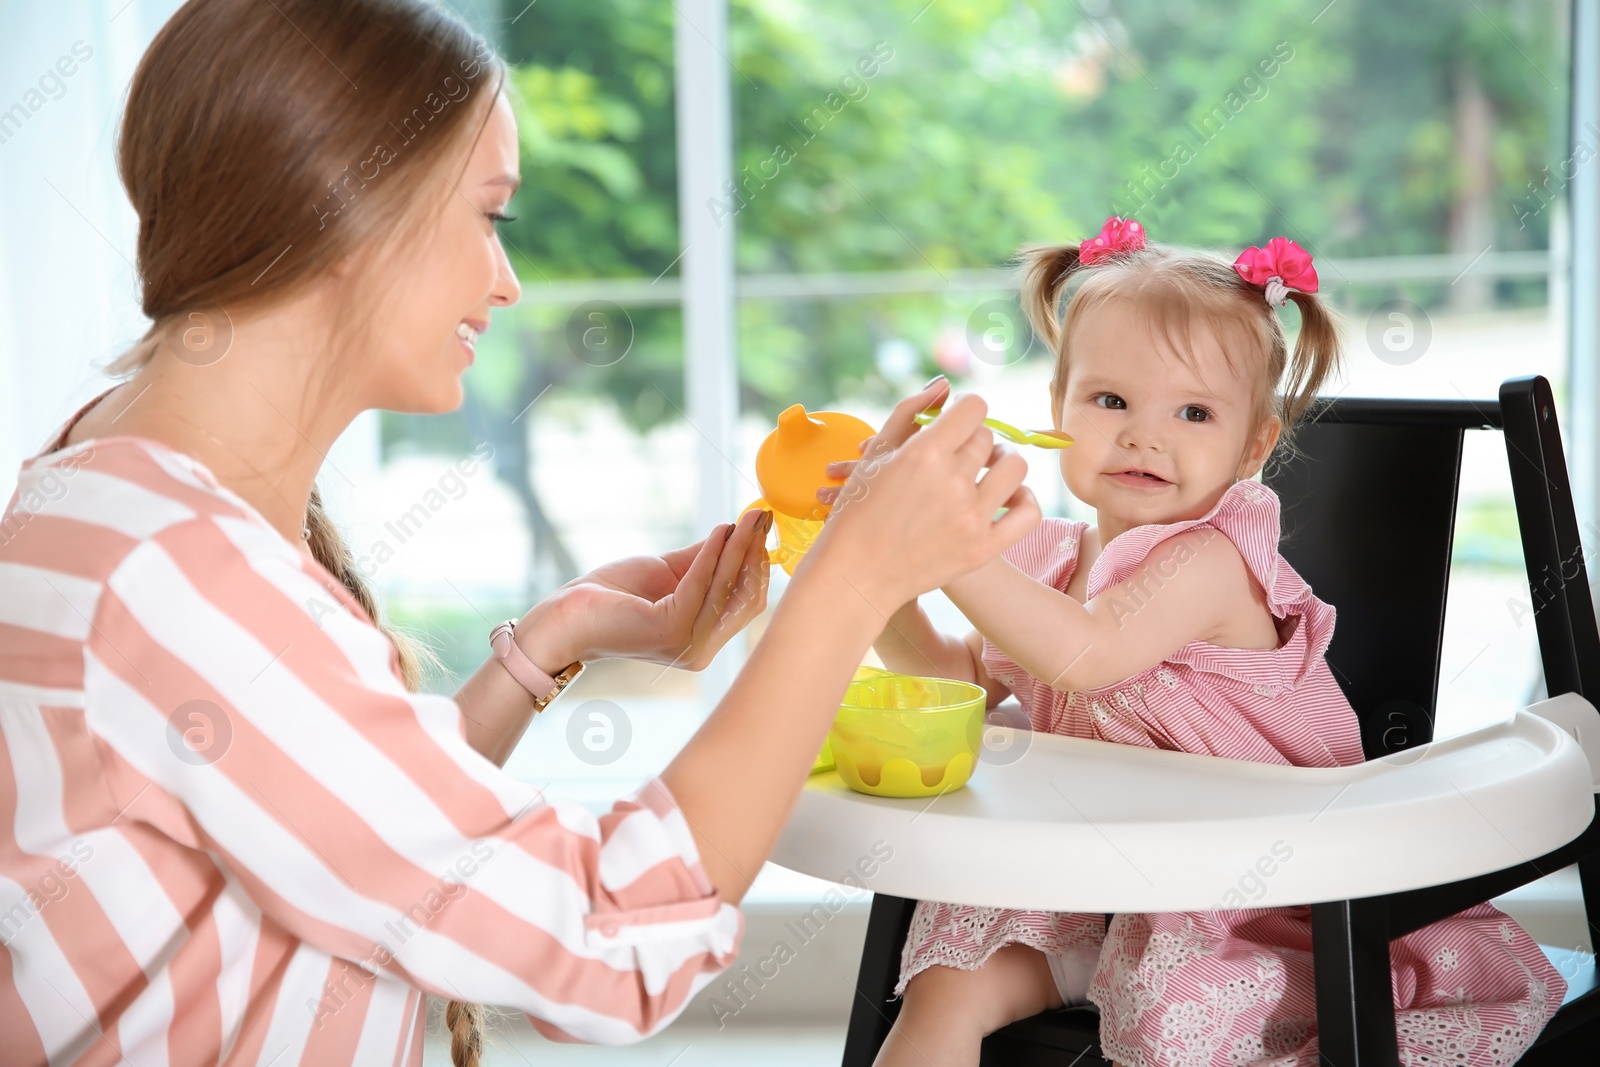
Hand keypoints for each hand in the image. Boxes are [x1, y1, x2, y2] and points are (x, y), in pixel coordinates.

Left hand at [533, 506, 771, 669]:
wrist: (567, 616)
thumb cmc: (613, 596)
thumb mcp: (670, 573)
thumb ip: (705, 560)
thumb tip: (739, 532)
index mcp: (703, 640)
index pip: (747, 603)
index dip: (759, 565)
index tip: (763, 528)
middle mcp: (701, 650)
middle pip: (747, 598)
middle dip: (756, 554)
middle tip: (762, 518)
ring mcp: (688, 644)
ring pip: (727, 588)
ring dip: (740, 548)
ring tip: (748, 518)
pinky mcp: (671, 630)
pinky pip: (701, 584)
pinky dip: (714, 554)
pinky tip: (720, 531)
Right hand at [801, 377, 1039, 610]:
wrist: (856, 574)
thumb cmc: (858, 511)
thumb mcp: (875, 454)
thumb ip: (911, 412)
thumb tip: (945, 384)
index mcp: (924, 453)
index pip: (974, 408)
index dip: (965, 409)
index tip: (954, 421)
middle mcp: (952, 482)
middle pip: (987, 438)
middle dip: (972, 439)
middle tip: (955, 454)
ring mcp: (971, 517)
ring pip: (1015, 467)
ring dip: (1002, 463)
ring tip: (984, 472)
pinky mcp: (983, 548)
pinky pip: (1028, 512)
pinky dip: (1023, 499)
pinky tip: (1005, 498)